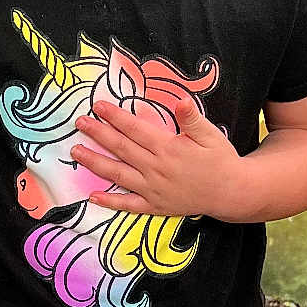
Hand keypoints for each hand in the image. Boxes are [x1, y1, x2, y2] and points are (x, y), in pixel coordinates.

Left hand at [71, 98, 244, 218]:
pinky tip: (93, 196)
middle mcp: (156, 169)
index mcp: (168, 148)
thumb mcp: (211, 135)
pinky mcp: (156, 206)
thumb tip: (181, 100)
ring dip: (95, 163)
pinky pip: (129, 205)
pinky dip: (110, 202)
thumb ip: (192, 119)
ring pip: (118, 175)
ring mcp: (154, 190)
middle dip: (98, 134)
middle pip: (121, 149)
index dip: (115, 117)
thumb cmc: (220, 160)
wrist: (231, 193)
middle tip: (79, 123)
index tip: (98, 106)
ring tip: (75, 152)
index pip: (135, 129)